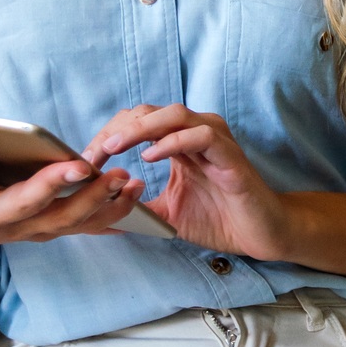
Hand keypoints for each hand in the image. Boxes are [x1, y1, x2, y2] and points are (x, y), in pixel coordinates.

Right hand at [0, 127, 144, 285]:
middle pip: (21, 207)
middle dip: (48, 187)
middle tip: (76, 165)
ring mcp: (20, 229)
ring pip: (59, 221)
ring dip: (92, 201)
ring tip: (119, 176)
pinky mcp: (42, 230)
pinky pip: (79, 226)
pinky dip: (107, 212)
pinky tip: (132, 191)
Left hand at [82, 104, 292, 259]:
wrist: (260, 234)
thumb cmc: (219, 219)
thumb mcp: (166, 213)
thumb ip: (137, 205)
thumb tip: (99, 211)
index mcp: (179, 141)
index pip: (137, 122)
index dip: (109, 135)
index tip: (86, 159)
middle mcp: (196, 132)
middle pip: (149, 112)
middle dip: (117, 129)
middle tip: (93, 152)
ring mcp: (215, 140)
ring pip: (174, 114)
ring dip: (139, 128)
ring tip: (114, 147)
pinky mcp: (230, 156)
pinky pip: (200, 135)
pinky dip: (172, 141)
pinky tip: (150, 157)